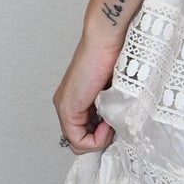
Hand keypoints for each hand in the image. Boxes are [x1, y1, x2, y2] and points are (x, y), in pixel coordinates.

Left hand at [53, 25, 125, 153]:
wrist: (107, 40)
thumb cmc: (116, 56)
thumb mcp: (115, 90)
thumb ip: (112, 109)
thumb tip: (118, 129)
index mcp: (77, 99)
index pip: (85, 133)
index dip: (103, 136)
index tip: (117, 124)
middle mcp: (67, 105)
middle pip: (81, 140)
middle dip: (101, 139)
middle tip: (115, 126)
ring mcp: (65, 108)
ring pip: (78, 143)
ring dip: (100, 139)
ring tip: (112, 122)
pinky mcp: (68, 109)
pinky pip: (78, 141)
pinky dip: (97, 139)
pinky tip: (107, 125)